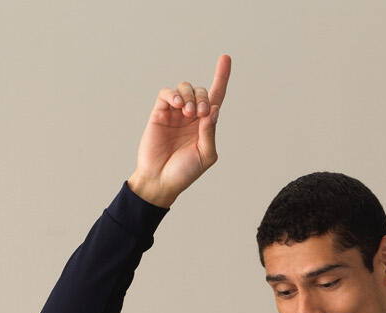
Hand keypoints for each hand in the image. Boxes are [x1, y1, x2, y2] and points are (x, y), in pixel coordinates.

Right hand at [128, 54, 230, 205]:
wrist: (160, 181)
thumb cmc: (184, 172)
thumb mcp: (205, 156)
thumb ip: (210, 133)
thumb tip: (214, 109)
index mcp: (206, 124)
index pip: (217, 96)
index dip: (222, 77)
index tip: (226, 58)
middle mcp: (192, 115)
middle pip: (202, 91)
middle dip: (204, 98)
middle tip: (200, 114)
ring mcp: (175, 113)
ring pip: (185, 87)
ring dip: (190, 96)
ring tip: (188, 113)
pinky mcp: (160, 112)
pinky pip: (167, 93)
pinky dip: (173, 94)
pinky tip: (177, 105)